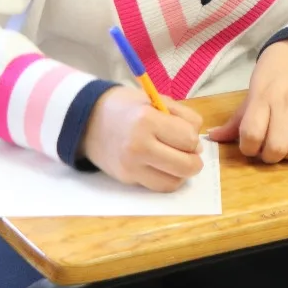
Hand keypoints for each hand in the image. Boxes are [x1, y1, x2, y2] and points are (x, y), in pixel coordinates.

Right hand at [79, 87, 204, 191]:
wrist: (89, 120)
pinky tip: (163, 165)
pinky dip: (167, 178)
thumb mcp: (158, 100)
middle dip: (194, 159)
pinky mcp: (127, 179)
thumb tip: (198, 145)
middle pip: (185, 166)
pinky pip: (158, 186)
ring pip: (173, 182)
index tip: (186, 132)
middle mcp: (138, 147)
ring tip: (176, 158)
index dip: (194, 137)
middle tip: (189, 151)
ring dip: (181, 172)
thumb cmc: (128, 106)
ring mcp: (131, 167)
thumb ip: (184, 118)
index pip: (189, 140)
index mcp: (147, 121)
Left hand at [209, 38, 287, 162]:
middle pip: (277, 147)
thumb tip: (213, 138)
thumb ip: (237, 119)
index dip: (248, 148)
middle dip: (268, 156)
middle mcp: (287, 103)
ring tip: (286, 145)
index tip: (249, 145)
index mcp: (264, 96)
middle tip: (267, 149)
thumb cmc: (275, 71)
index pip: (252, 134)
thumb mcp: (253, 90)